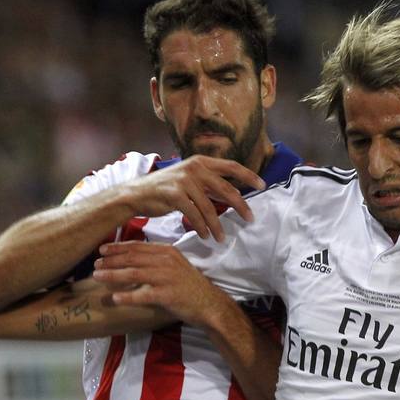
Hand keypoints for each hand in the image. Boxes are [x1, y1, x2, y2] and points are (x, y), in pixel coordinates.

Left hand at [91, 241, 227, 325]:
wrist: (209, 304)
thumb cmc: (190, 286)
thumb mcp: (175, 265)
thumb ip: (156, 259)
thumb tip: (133, 257)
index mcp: (167, 252)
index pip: (137, 246)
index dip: (117, 248)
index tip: (102, 250)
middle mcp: (166, 261)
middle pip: (132, 257)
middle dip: (111, 260)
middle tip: (95, 264)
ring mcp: (167, 277)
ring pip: (134, 273)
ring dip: (113, 274)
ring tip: (97, 277)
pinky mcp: (168, 295)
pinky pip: (143, 295)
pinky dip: (127, 296)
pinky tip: (115, 298)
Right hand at [118, 156, 258, 241]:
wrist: (137, 194)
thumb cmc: (166, 190)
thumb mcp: (190, 181)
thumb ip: (210, 185)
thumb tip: (235, 195)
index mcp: (201, 162)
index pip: (231, 166)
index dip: (248, 175)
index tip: (262, 185)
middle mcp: (194, 168)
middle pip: (226, 188)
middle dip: (240, 206)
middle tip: (250, 218)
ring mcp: (184, 180)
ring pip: (210, 207)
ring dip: (217, 225)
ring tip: (221, 238)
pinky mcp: (175, 194)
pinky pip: (194, 215)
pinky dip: (202, 227)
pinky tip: (206, 235)